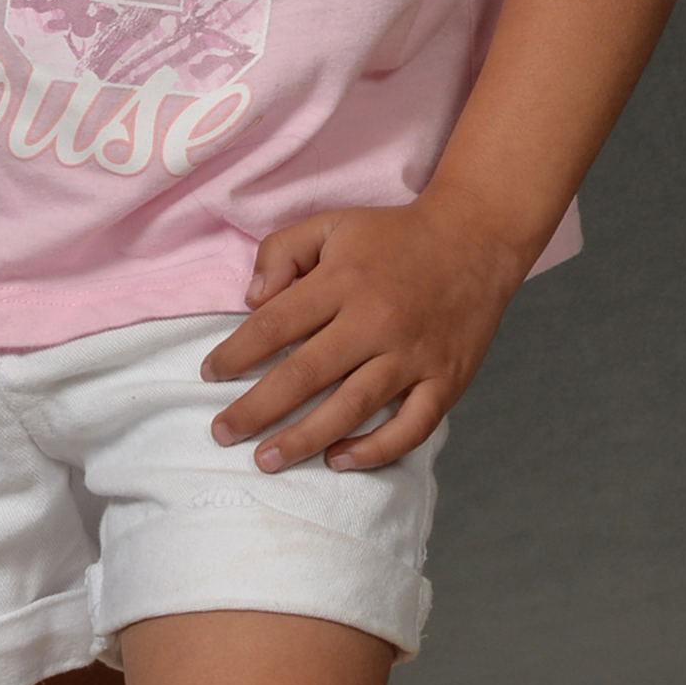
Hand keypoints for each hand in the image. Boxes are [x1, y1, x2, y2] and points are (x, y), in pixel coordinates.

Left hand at [199, 191, 535, 472]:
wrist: (477, 237)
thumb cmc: (395, 235)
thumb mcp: (332, 224)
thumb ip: (283, 252)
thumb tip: (251, 300)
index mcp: (343, 281)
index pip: (275, 325)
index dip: (235, 353)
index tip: (209, 374)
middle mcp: (376, 321)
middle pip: (304, 374)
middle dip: (255, 409)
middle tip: (222, 434)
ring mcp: (413, 355)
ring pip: (351, 408)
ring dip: (303, 439)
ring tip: (265, 460)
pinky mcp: (446, 380)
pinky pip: (411, 427)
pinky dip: (375, 451)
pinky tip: (338, 460)